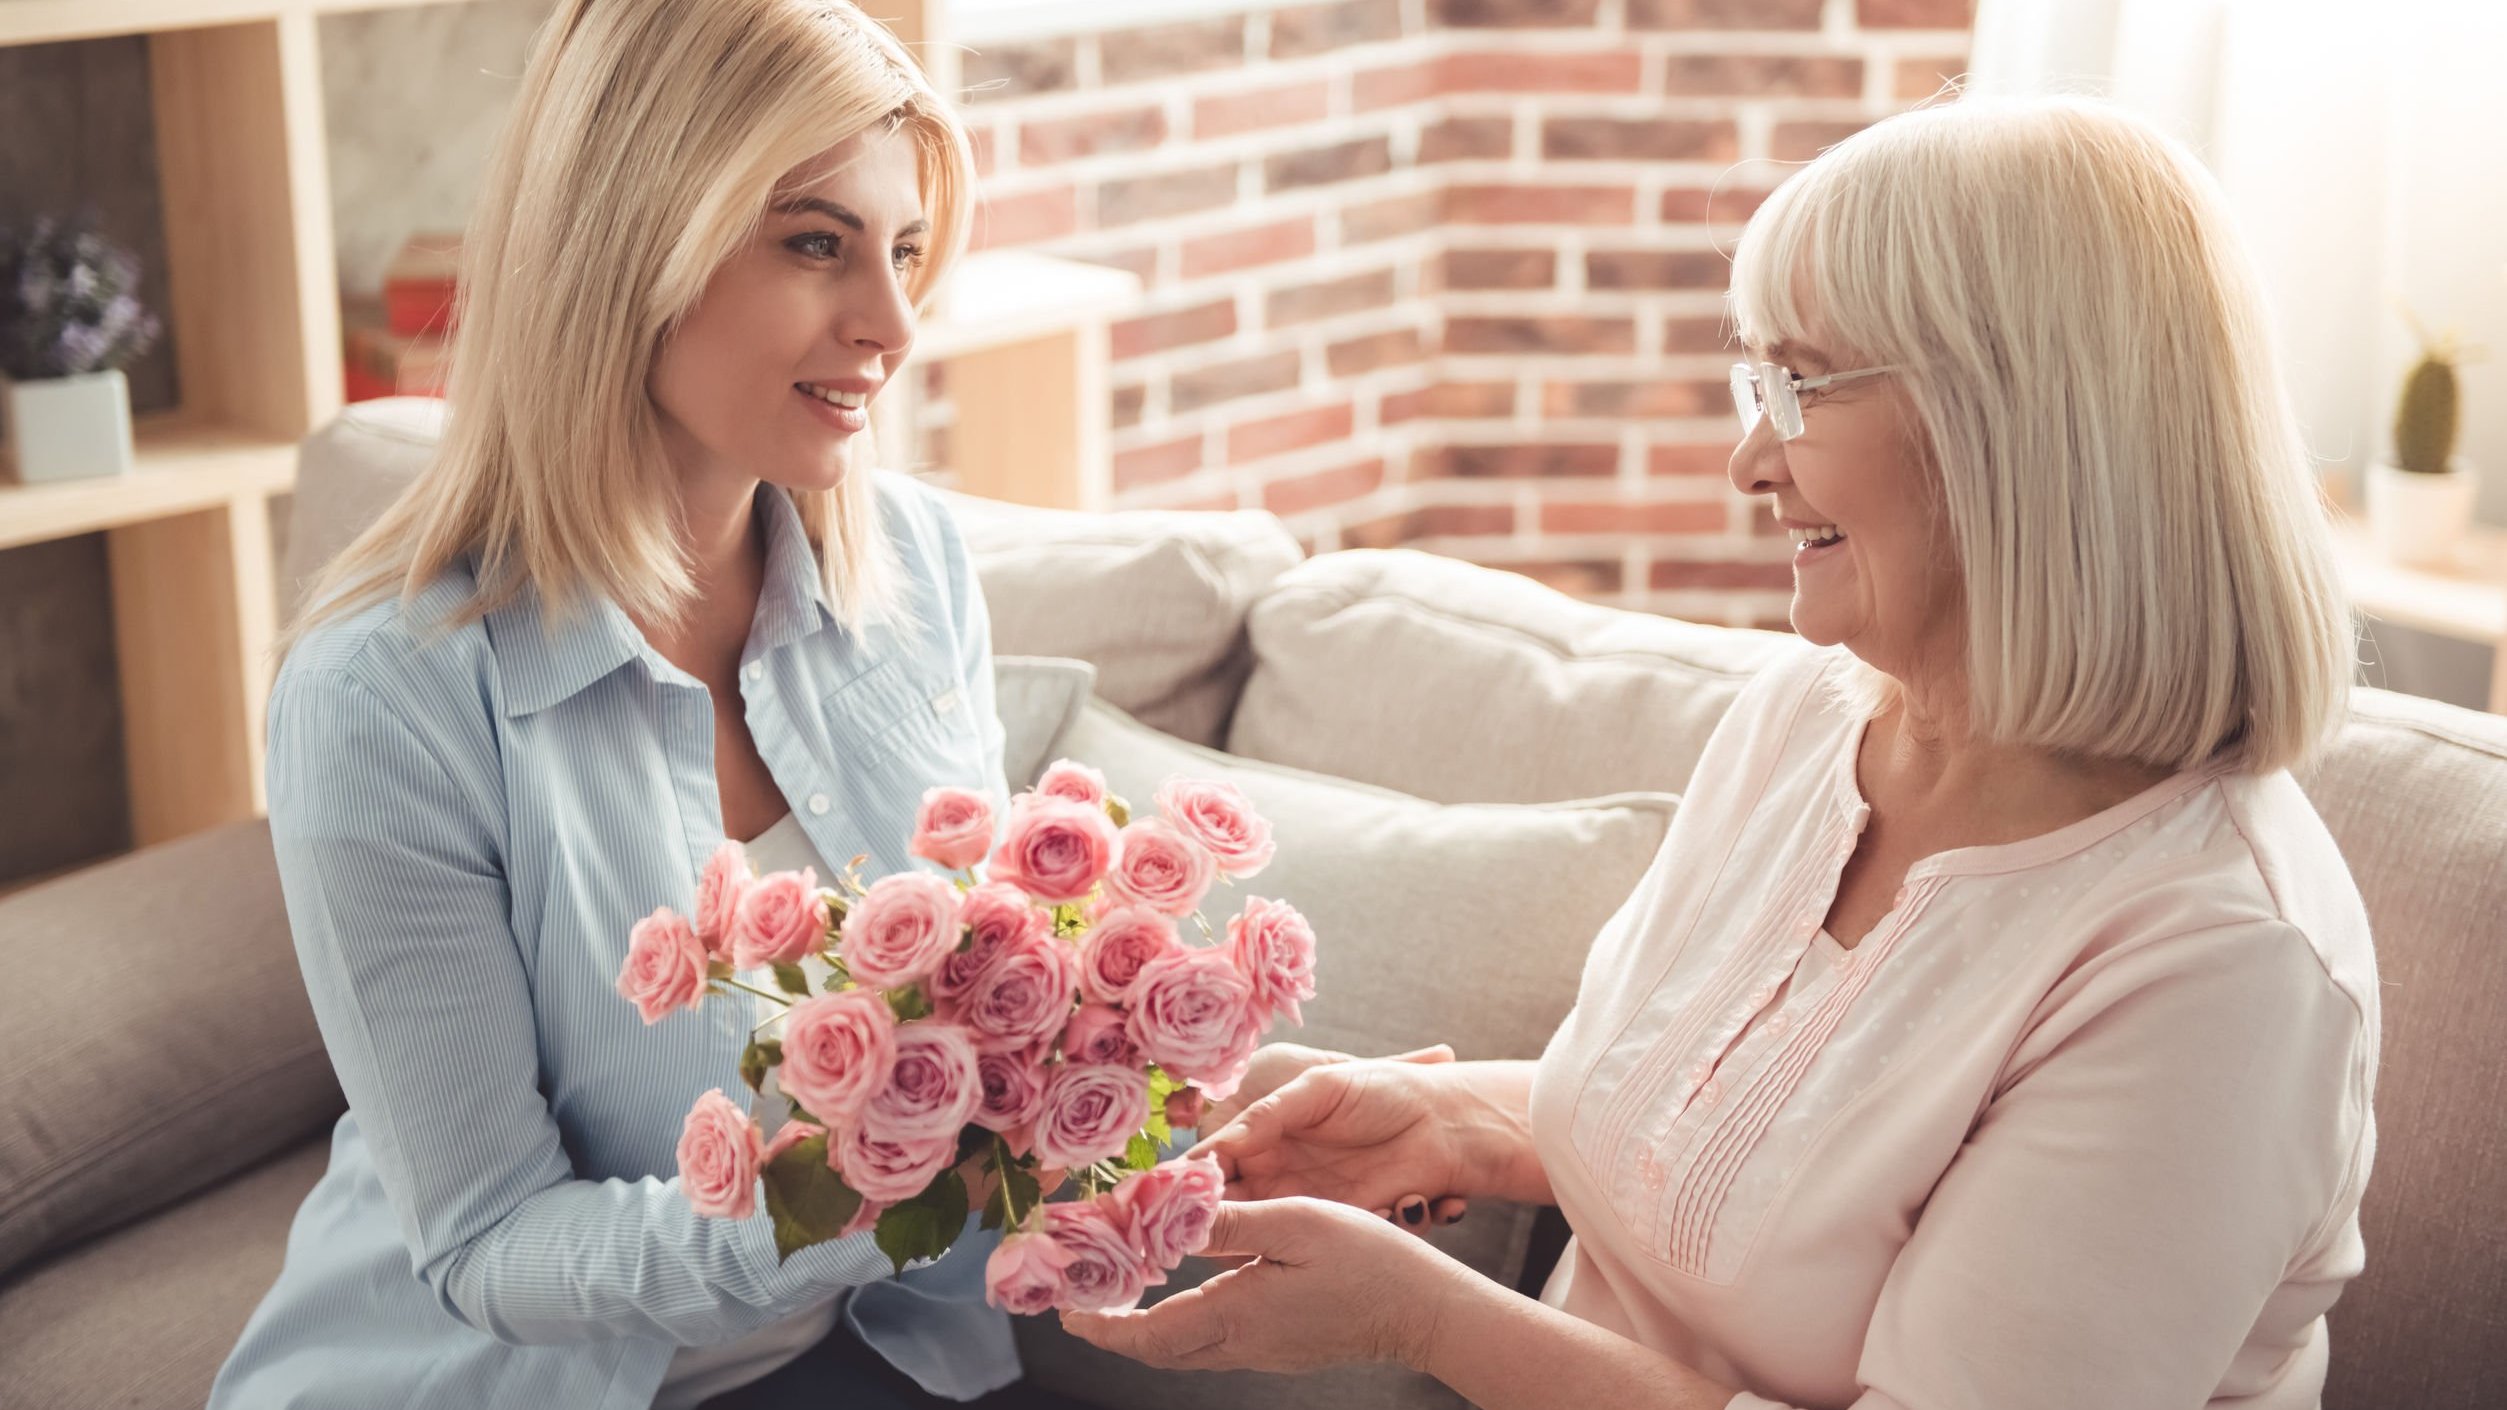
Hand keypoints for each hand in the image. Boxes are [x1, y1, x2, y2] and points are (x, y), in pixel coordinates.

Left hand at [1058, 1198, 1460, 1372]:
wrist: (1426, 1311)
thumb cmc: (1369, 1261)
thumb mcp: (1297, 1223)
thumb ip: (1230, 1222)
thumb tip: (1170, 1218)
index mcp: (1237, 1316)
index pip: (1147, 1333)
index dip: (1101, 1324)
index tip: (1064, 1310)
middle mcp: (1242, 1345)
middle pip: (1158, 1349)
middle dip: (1113, 1327)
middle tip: (1081, 1298)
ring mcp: (1263, 1352)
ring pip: (1185, 1349)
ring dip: (1146, 1325)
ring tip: (1122, 1289)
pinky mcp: (1281, 1348)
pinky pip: (1214, 1342)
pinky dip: (1182, 1322)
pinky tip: (1186, 1289)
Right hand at [1192, 1058, 1471, 1233]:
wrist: (1446, 1118)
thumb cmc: (1381, 1088)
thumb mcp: (1318, 1087)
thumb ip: (1267, 1114)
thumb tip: (1217, 1147)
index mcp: (1264, 1131)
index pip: (1214, 1162)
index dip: (1195, 1182)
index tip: (1187, 1200)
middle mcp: (1278, 1170)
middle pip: (1231, 1205)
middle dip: (1222, 1221)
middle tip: (1221, 1230)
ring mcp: (1309, 1200)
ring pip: (1269, 1232)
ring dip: (1269, 1238)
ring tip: (1289, 1228)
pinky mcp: (1342, 1223)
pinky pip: (1318, 1241)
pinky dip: (1325, 1240)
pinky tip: (1366, 1213)